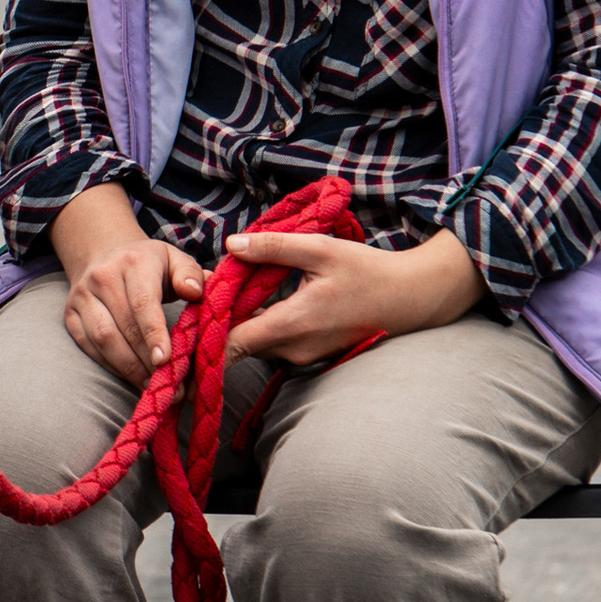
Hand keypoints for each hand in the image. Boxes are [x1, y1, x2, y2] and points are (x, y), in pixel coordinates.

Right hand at [51, 186, 205, 386]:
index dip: (154, 333)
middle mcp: (102, 276)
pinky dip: (112, 366)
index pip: (142, 302)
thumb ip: (191, 275)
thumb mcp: (175, 260)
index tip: (166, 361)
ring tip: (152, 385)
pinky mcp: (70, 315)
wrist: (105, 255)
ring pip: (103, 339)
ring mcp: (82, 296)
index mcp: (133, 262)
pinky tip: (132, 377)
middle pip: (124, 325)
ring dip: (129, 367)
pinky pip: (89, 346)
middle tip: (171, 384)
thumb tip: (194, 291)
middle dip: (147, 359)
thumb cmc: (150, 265)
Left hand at [223, 226, 484, 364]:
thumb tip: (230, 244)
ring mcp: (303, 357)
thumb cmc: (368, 271)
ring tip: (232, 284)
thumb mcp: (320, 249)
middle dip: (219, 318)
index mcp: (292, 325)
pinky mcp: (311, 354)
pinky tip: (260, 296)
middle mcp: (293, 350)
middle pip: (238, 342)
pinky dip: (261, 322)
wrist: (411, 298)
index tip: (190, 313)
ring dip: (242, 317)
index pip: (232, 344)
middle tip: (208, 284)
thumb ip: (273, 247)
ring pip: (256, 341)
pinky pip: (274, 342)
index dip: (205, 332)